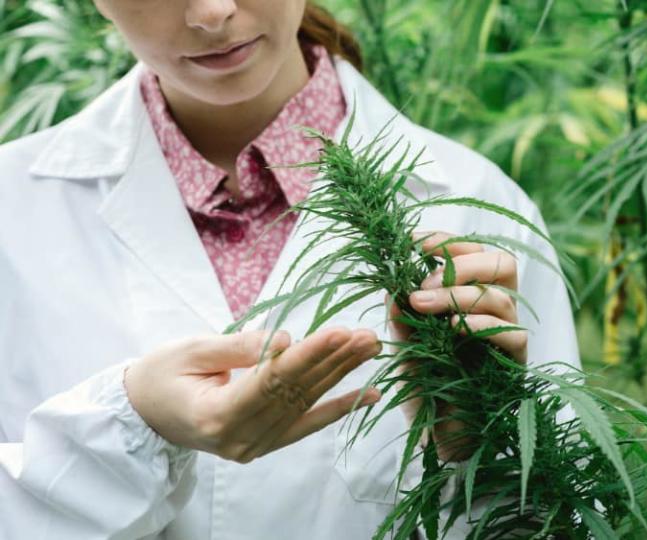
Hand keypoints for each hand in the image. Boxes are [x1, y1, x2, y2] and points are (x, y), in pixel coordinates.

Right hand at [124, 327, 381, 463]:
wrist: (143, 412)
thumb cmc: (160, 374)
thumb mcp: (190, 351)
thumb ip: (239, 348)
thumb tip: (286, 340)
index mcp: (214, 416)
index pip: (272, 381)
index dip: (307, 355)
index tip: (338, 332)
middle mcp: (238, 438)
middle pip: (296, 393)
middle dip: (334, 361)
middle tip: (367, 336)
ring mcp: (253, 446)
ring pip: (306, 404)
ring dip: (342, 376)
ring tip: (370, 349)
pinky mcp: (264, 443)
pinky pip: (307, 424)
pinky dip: (339, 407)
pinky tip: (371, 394)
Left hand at [388, 231, 526, 459]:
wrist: (440, 437)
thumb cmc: (426, 387)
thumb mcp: (404, 347)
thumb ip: (400, 318)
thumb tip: (391, 286)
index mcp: (472, 297)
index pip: (474, 253)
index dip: (447, 241)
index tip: (413, 241)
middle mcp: (495, 311)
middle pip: (502, 263)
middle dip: (463, 262)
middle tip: (424, 276)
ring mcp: (508, 337)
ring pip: (502, 297)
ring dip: (459, 294)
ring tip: (422, 304)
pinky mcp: (515, 365)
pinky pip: (512, 335)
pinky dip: (482, 325)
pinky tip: (454, 329)